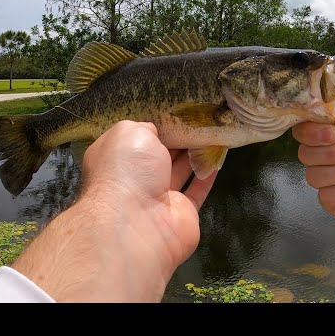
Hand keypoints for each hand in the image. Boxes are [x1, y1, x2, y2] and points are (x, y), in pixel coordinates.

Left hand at [11, 120, 216, 301]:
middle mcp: (134, 178)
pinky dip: (206, 175)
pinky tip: (218, 159)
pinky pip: (196, 191)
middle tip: (198, 119)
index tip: (173, 112)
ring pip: (179, 171)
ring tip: (212, 133)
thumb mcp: (130, 133)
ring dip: (194, 154)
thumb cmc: (128, 170)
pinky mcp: (180, 214)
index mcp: (116, 158)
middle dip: (176, 139)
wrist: (137, 223)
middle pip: (159, 155)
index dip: (154, 126)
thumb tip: (156, 131)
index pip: (134, 139)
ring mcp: (157, 199)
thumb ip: (145, 127)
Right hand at [293, 94, 334, 273]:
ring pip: (314, 175)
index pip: (302, 131)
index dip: (312, 133)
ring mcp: (327, 181)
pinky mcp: (332, 202)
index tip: (333, 134)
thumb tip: (318, 98)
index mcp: (331, 135)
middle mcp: (325, 157)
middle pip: (305, 153)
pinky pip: (326, 195)